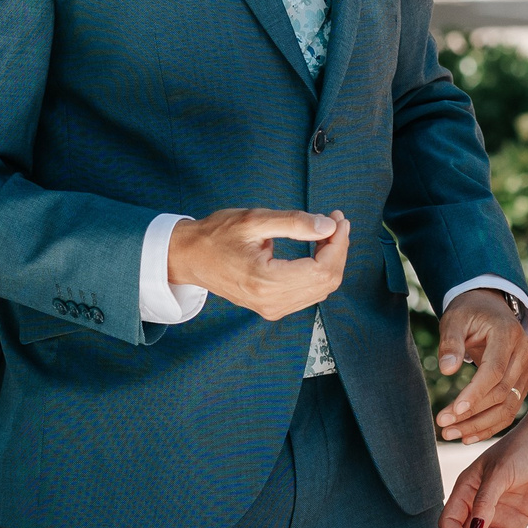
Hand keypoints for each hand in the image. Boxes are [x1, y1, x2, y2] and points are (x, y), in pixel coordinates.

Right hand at [167, 209, 349, 320]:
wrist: (190, 257)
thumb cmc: (216, 236)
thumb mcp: (254, 220)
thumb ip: (294, 223)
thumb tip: (329, 226)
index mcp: (266, 281)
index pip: (322, 269)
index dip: (338, 243)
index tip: (338, 219)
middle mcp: (271, 301)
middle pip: (327, 281)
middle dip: (338, 249)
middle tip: (335, 221)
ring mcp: (272, 308)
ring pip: (322, 289)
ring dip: (331, 259)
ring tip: (326, 231)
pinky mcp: (272, 307)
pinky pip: (309, 293)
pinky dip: (319, 271)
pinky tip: (315, 249)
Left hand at [433, 289, 527, 442]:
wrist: (489, 308)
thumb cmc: (468, 313)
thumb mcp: (454, 319)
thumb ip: (450, 342)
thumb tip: (447, 369)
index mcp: (507, 334)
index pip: (494, 370)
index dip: (475, 393)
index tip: (453, 411)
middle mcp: (523, 352)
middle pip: (502, 392)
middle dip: (472, 414)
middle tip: (443, 427)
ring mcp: (526, 368)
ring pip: (508, 405)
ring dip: (480, 425)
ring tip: (451, 435)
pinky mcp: (522, 381)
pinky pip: (510, 408)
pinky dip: (490, 425)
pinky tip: (468, 436)